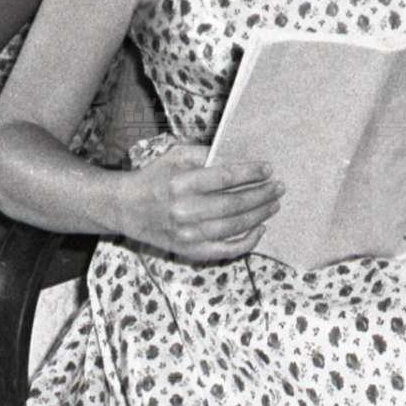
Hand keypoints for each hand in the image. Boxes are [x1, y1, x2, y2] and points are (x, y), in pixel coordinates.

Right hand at [116, 141, 284, 261]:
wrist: (126, 208)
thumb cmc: (155, 177)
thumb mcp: (175, 156)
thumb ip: (205, 154)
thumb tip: (238, 159)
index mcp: (181, 183)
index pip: (225, 178)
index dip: (250, 173)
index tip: (268, 169)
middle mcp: (184, 210)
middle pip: (234, 204)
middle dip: (261, 195)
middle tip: (278, 188)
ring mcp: (187, 234)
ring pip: (233, 227)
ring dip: (259, 216)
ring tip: (274, 205)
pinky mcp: (189, 250)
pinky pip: (225, 250)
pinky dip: (246, 242)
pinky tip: (259, 229)